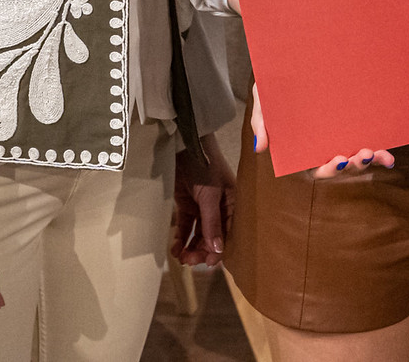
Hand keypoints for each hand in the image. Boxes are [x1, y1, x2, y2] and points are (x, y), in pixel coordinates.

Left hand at [172, 133, 234, 265]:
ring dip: (191, 247)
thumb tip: (217, 250)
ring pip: (198, 234)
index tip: (208, 263)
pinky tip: (175, 250)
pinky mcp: (187, 204)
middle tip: (191, 261)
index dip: (220, 249)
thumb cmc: (204, 166)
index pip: (229, 232)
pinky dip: (181, 239)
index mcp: (233, 204)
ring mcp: (202, 206)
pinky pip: (185, 227)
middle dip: (203, 250)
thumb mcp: (210, 195)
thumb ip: (212, 223)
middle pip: (213, 236)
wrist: (182, 145)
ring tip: (182, 259)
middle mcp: (219, 207)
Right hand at [250, 84, 394, 180]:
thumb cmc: (275, 86)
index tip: (338, 159)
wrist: (290, 63)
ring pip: (358, 156)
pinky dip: (380, 151)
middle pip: (342, 165)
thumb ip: (261, 122)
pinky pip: (369, 139)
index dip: (328, 169)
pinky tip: (390, 155)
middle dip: (355, 165)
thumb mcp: (264, 100)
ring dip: (370, 159)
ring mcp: (342, 135)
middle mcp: (325, 145)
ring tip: (378, 153)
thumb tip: (260, 148)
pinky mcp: (355, 123)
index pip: (316, 166)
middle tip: (362, 154)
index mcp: (304, 146)